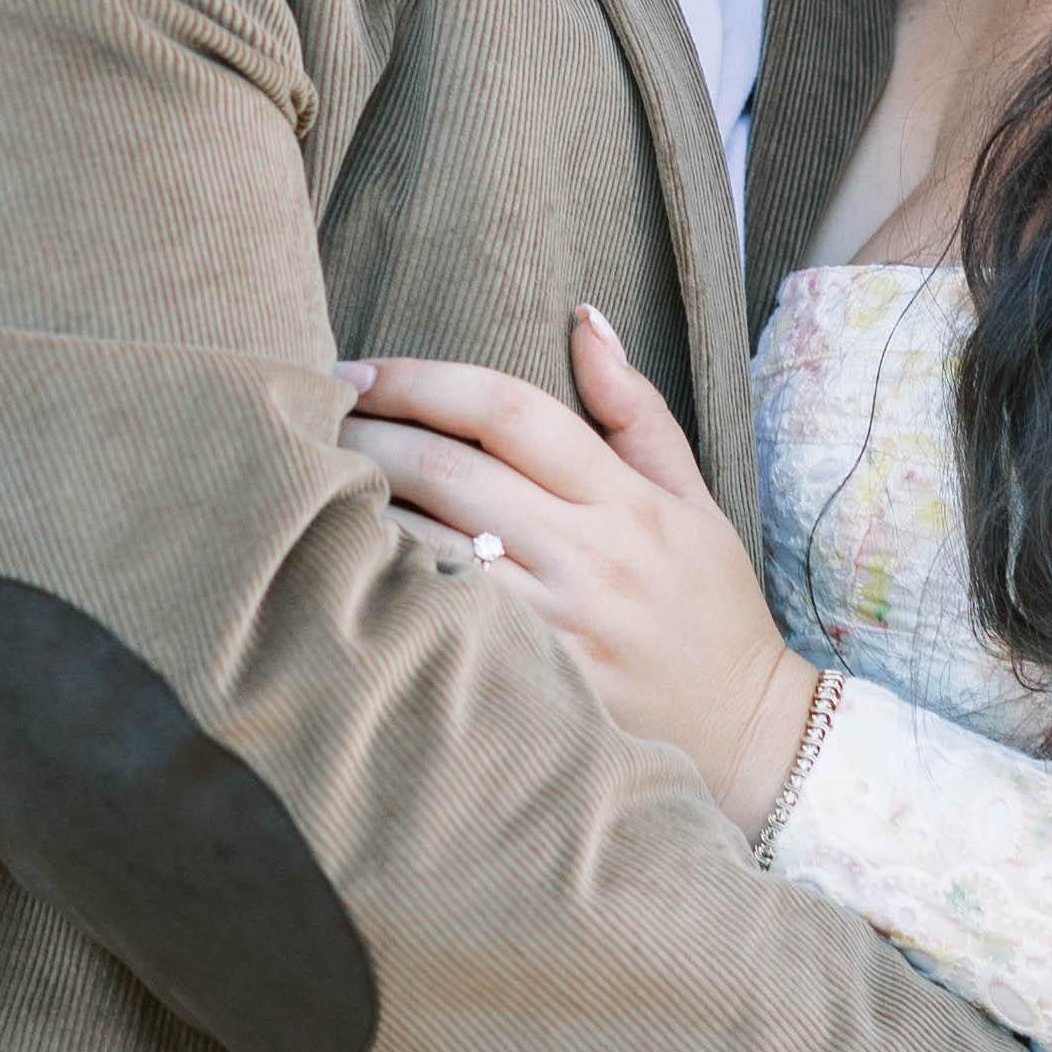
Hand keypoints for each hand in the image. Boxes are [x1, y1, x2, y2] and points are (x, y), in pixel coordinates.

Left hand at [343, 311, 815, 830]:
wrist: (748, 734)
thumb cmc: (708, 607)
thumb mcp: (691, 498)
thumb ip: (635, 408)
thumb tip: (585, 318)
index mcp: (623, 499)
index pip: (511, 410)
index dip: (424, 379)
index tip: (358, 368)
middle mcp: (587, 556)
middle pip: (452, 471)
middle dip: (367, 435)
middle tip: (307, 418)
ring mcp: (556, 627)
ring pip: (432, 550)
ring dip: (359, 513)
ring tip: (302, 487)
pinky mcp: (533, 689)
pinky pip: (441, 629)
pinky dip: (387, 595)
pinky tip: (337, 575)